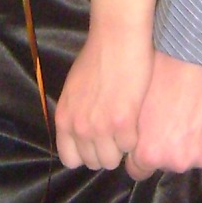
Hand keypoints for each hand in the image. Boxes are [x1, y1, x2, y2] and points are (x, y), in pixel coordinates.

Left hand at [56, 28, 152, 170]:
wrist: (116, 40)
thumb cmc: (96, 57)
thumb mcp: (73, 89)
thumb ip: (75, 114)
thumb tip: (82, 132)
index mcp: (64, 119)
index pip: (70, 159)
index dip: (86, 155)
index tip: (97, 145)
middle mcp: (79, 127)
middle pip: (94, 162)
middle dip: (107, 152)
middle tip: (118, 135)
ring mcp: (100, 127)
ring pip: (113, 159)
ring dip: (121, 148)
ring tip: (128, 129)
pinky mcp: (123, 122)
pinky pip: (131, 145)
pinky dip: (136, 137)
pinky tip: (137, 120)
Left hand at [126, 54, 201, 174]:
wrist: (198, 50)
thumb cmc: (160, 69)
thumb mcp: (133, 104)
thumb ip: (134, 134)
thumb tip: (133, 142)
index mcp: (149, 153)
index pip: (139, 170)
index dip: (143, 151)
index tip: (149, 135)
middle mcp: (178, 161)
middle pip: (170, 162)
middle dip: (170, 145)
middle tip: (175, 115)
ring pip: (196, 155)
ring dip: (195, 140)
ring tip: (195, 109)